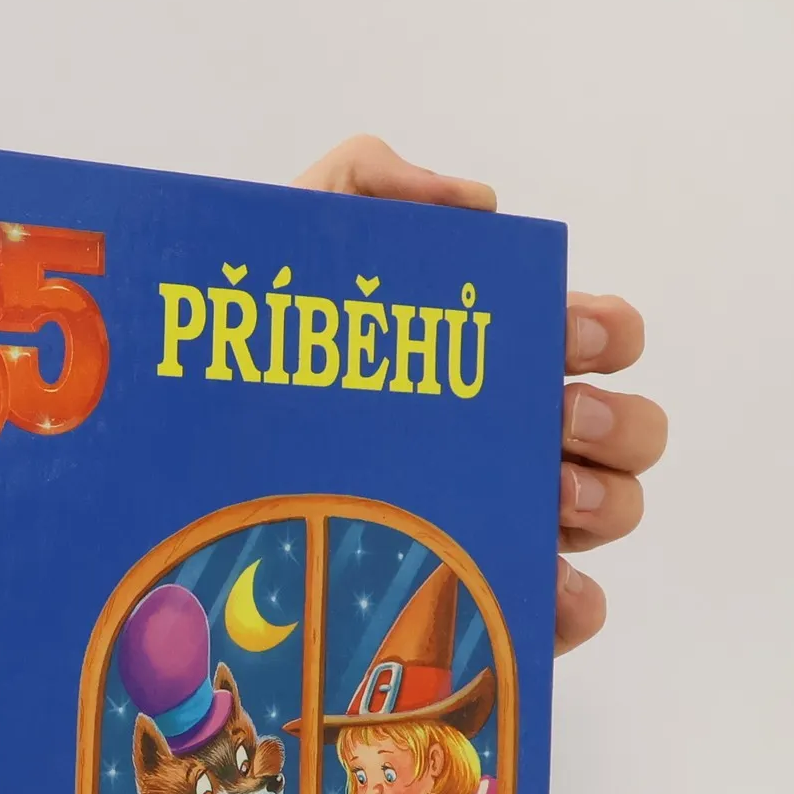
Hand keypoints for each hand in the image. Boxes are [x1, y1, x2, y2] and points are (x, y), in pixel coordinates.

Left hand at [295, 136, 666, 656]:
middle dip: (613, 422)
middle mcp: (507, 438)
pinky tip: (543, 586)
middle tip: (560, 420)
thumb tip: (481, 207)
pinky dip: (571, 603)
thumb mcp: (292, 239)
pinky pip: (556, 613)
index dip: (605, 332)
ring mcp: (496, 519)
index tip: (566, 339)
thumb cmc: (244, 348)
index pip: (594, 338)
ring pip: (607, 513)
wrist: (168, 450)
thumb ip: (369, 180)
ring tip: (547, 498)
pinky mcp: (475, 600)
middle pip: (624, 431)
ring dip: (601, 502)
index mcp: (490, 355)